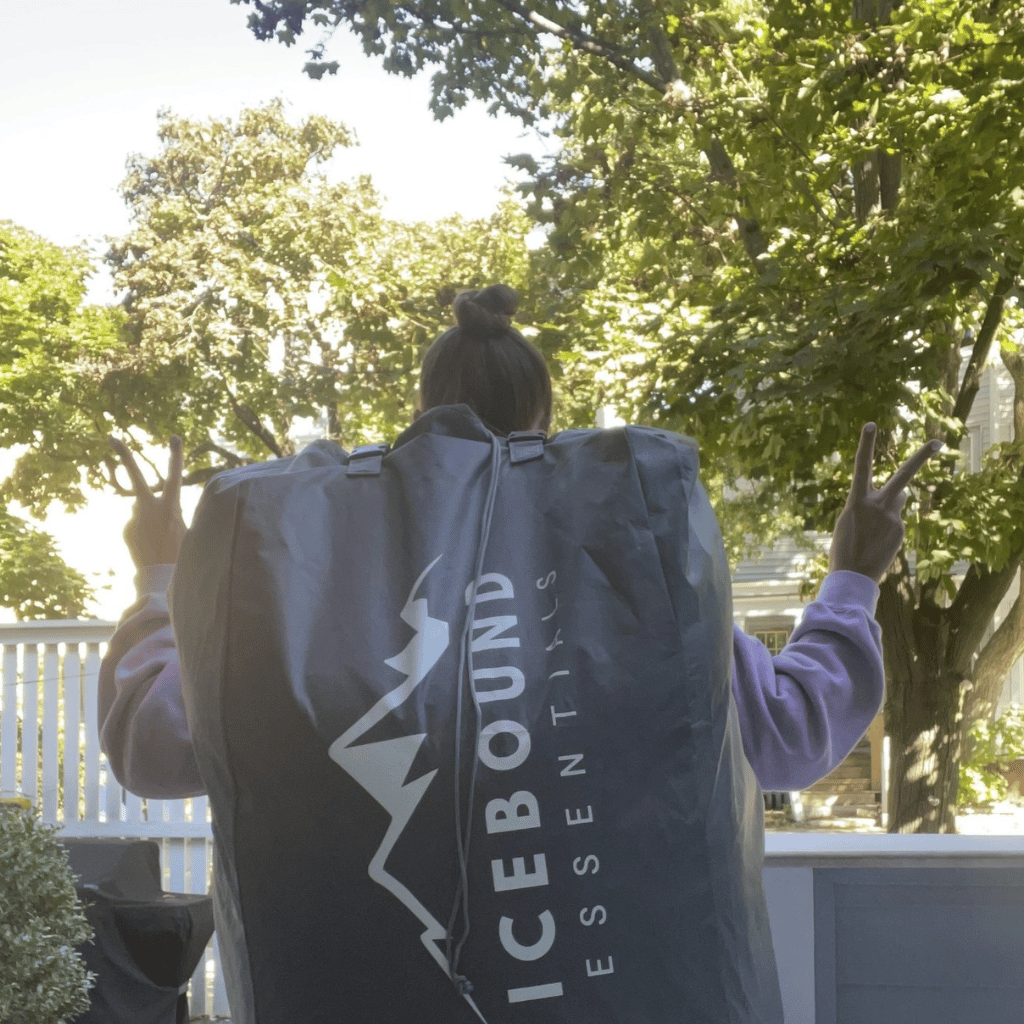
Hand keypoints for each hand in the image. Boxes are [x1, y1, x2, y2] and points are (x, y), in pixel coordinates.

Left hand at [110, 435, 186, 568]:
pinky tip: (151, 546)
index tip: (174, 437)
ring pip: (141, 509)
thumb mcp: (184, 529)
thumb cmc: (180, 553)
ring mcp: (135, 519)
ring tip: (160, 540)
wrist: (162, 578)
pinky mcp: (127, 530)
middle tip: (111, 437)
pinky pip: (136, 524)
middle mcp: (149, 509)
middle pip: (137, 478)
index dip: (175, 456)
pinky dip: (143, 531)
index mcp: (170, 508)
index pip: (174, 477)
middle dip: (125, 456)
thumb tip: (136, 504)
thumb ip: (165, 511)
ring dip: (148, 518)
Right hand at [829, 424, 941, 583]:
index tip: (871, 424)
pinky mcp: (900, 530)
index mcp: (856, 501)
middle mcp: (877, 505)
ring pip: (898, 500)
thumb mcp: (850, 521)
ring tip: (873, 530)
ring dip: (889, 506)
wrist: (852, 576)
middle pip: (903, 477)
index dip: (865, 445)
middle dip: (921, 458)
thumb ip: (872, 503)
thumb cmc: (844, 547)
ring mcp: (892, 518)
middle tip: (938, 442)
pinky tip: (877, 543)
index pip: (861, 467)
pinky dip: (888, 528)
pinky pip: (896, 520)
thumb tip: (901, 495)